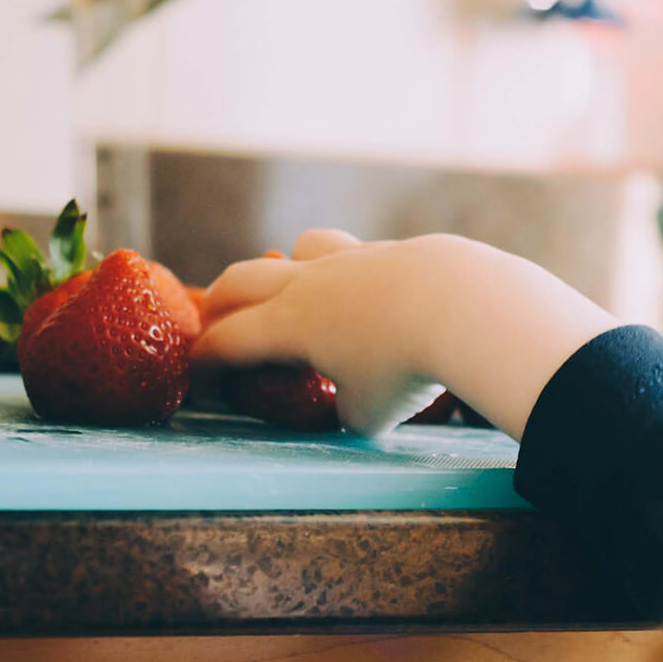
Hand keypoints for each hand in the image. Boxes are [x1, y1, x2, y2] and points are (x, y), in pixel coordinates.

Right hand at [193, 229, 618, 438]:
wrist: (461, 305)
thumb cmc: (405, 367)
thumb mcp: (368, 413)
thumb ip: (349, 408)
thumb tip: (354, 403)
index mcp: (287, 325)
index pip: (226, 341)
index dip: (205, 363)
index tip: (200, 380)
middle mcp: (308, 284)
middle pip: (241, 280)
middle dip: (221, 303)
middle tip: (216, 323)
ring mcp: (350, 260)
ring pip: (300, 248)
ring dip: (286, 267)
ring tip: (296, 291)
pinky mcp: (391, 251)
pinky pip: (354, 254)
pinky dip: (348, 273)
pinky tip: (371, 295)